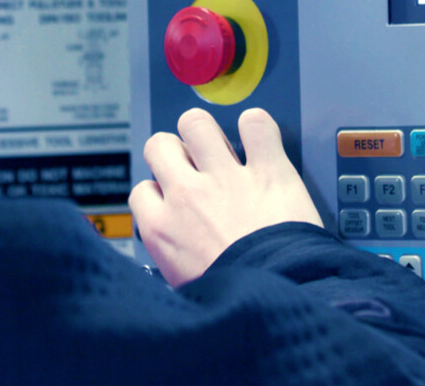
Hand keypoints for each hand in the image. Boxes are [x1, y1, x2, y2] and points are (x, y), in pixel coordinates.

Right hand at [129, 107, 322, 286]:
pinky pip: (255, 124)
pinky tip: (257, 136)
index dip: (158, 191)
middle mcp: (187, 195)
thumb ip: (176, 258)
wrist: (282, 297)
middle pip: (160, 145)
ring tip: (219, 144)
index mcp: (163, 229)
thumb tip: (181, 256)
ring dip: (206, 130)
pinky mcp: (268, 169)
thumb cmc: (238, 301)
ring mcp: (226, 178)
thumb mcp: (186, 287)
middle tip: (191, 163)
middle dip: (174, 149)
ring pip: (197, 124)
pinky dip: (256, 125)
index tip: (172, 198)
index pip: (142, 190)